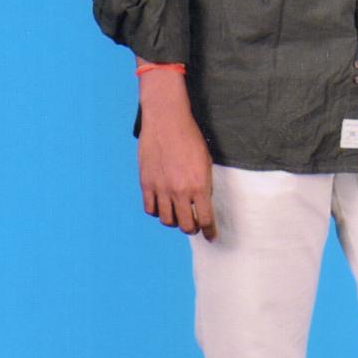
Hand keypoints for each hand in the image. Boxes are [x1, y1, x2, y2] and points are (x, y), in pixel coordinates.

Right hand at [137, 107, 217, 238]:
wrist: (167, 121)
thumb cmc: (190, 138)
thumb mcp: (206, 162)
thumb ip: (204, 185)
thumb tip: (201, 203)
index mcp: (199, 186)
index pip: (205, 219)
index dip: (209, 231)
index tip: (211, 236)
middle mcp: (180, 191)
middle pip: (185, 225)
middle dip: (192, 228)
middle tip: (194, 225)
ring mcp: (161, 188)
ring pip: (166, 220)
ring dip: (174, 221)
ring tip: (177, 215)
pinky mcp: (146, 183)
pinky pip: (150, 209)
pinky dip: (156, 211)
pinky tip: (161, 206)